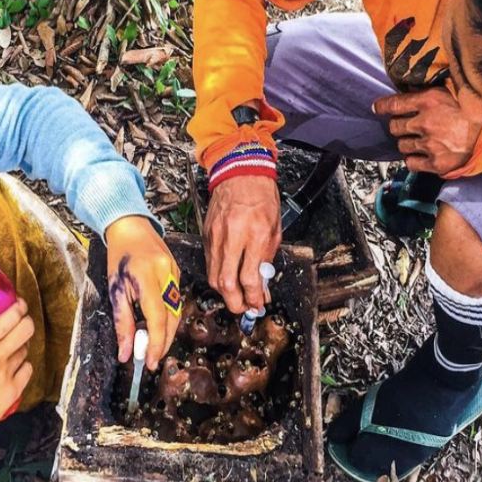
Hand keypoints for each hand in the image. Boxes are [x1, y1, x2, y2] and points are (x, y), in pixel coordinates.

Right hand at [0, 300, 33, 429]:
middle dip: (26, 321)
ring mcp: (8, 373)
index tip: (17, 304)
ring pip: (26, 348)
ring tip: (9, 347)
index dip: (18, 307)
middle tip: (19, 322)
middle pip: (26, 328)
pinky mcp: (15, 389)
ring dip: (20, 345)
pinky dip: (22, 365)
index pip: (10, 317)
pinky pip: (28, 368)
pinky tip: (11, 366)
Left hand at [104, 215, 180, 371]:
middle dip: (163, 343)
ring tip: (153, 347)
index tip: (149, 362)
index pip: (157, 318)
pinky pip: (176, 301)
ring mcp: (175, 273)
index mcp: (146, 277)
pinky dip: (168, 317)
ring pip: (176, 312)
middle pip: (172, 318)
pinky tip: (158, 325)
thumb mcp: (115, 289)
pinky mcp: (178, 273)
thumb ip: (122, 322)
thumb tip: (126, 353)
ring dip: (166, 332)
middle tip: (151, 360)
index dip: (155, 343)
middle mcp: (165, 274)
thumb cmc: (119, 256)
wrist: (131, 227)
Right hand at [204, 174, 280, 314]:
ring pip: (214, 277)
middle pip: (226, 283)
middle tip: (245, 309)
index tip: (259, 304)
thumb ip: (267, 259)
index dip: (253, 298)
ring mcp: (216, 236)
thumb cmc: (261, 197)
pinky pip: (210, 263)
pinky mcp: (206, 235)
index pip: (249, 278)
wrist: (240, 173)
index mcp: (255, 234)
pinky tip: (228, 279)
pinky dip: (218, 276)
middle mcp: (232, 237)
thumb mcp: (275, 230)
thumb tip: (262, 285)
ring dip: (225, 293)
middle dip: (235, 303)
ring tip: (237, 297)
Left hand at [373, 86, 481, 175]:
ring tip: (417, 141)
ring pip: (401, 145)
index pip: (394, 103)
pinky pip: (411, 163)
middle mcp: (425, 122)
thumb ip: (431, 94)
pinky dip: (413, 160)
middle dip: (398, 126)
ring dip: (406, 143)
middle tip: (407, 126)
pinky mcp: (435, 163)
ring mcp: (429, 144)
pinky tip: (421, 155)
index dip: (382, 106)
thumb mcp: (453, 93)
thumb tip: (410, 90)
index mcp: (429, 100)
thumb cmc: (475, 112)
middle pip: (395, 127)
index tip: (377, 108)